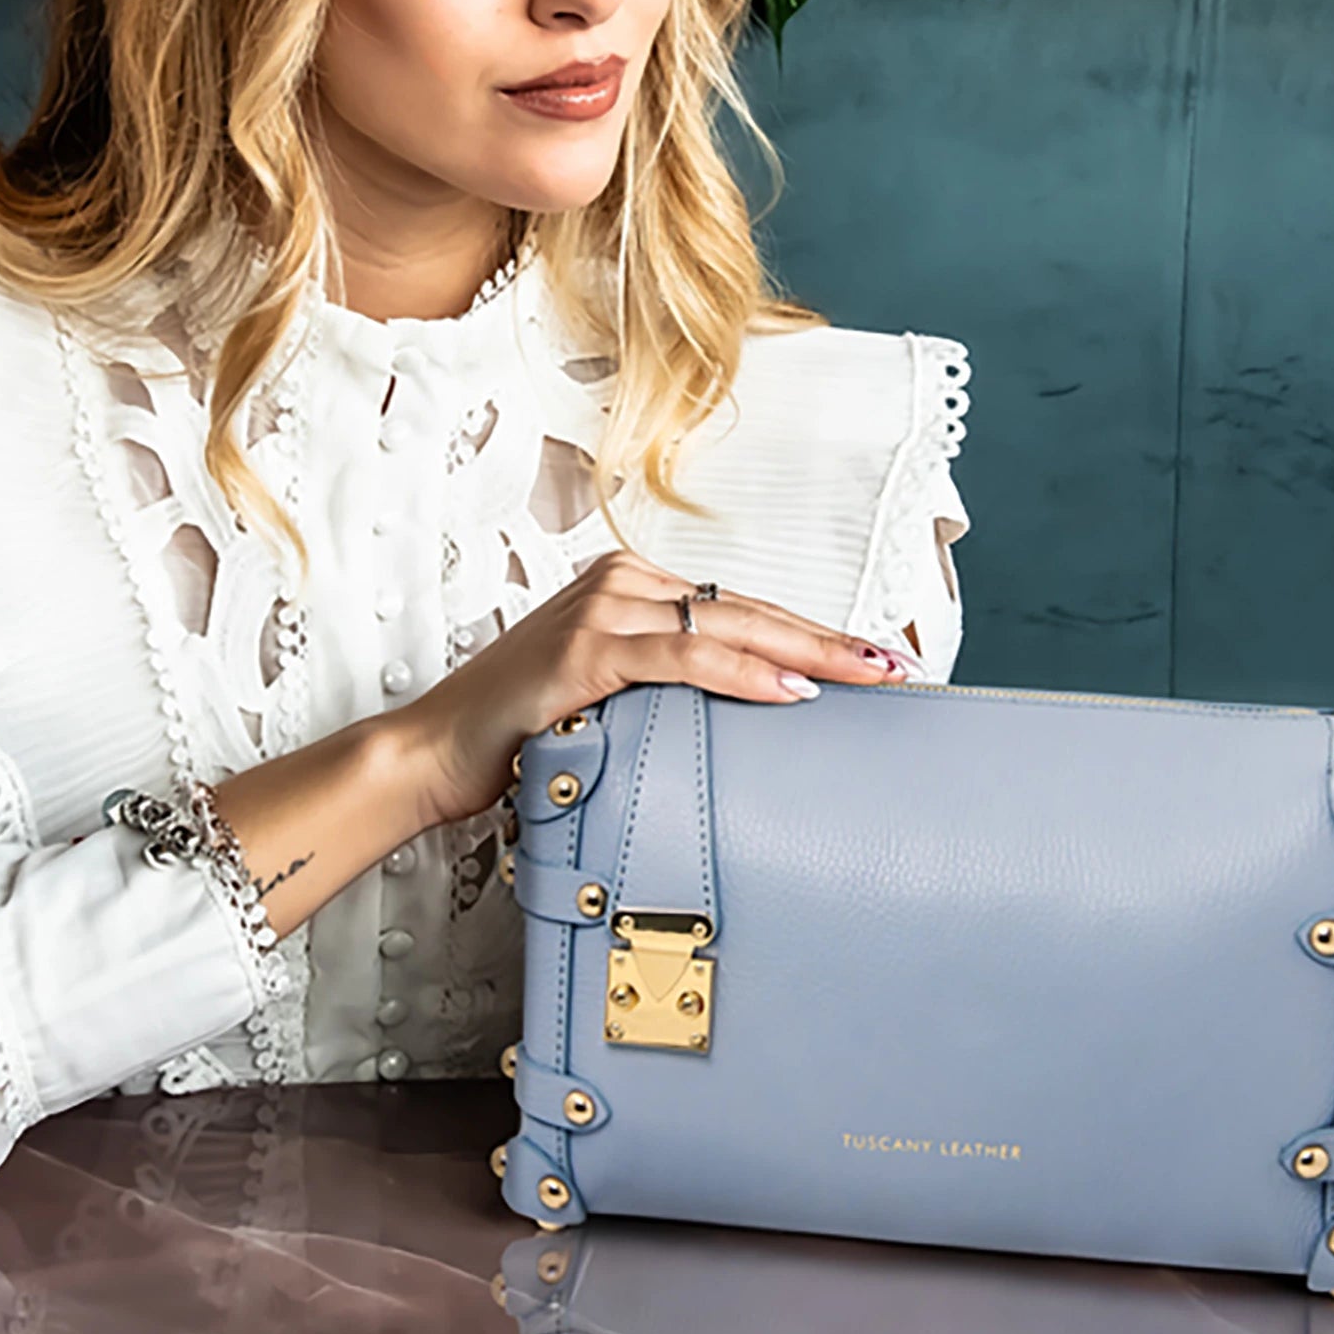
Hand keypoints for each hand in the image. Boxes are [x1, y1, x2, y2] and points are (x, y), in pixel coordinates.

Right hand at [392, 548, 912, 830]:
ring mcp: (602, 610)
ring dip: (806, 653)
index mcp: (630, 587)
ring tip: (865, 673)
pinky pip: (683, 658)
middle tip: (895, 663)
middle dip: (830, 640)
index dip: (812, 633)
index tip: (872, 657)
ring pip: (728, 628)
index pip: (742, 610)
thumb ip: (667, 686)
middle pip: (749, 612)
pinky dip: (742, 674)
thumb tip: (747, 708)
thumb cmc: (520, 730)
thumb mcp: (609, 697)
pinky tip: (789, 691)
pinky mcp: (586, 649)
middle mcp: (620, 584)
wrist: (437, 749)